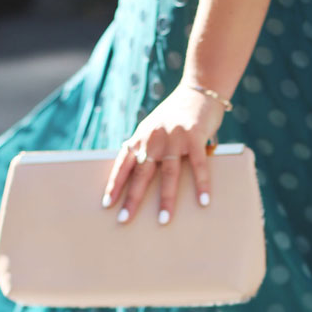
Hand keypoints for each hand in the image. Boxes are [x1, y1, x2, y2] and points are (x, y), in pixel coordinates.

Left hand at [101, 83, 221, 224]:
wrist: (198, 90)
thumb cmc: (175, 115)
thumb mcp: (153, 129)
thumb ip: (145, 147)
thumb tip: (136, 174)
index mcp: (140, 138)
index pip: (123, 165)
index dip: (114, 185)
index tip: (107, 205)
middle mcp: (154, 139)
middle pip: (141, 174)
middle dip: (132, 199)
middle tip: (125, 220)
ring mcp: (174, 138)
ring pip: (168, 174)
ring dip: (166, 199)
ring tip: (163, 220)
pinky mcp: (195, 137)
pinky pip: (198, 165)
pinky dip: (201, 184)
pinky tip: (203, 201)